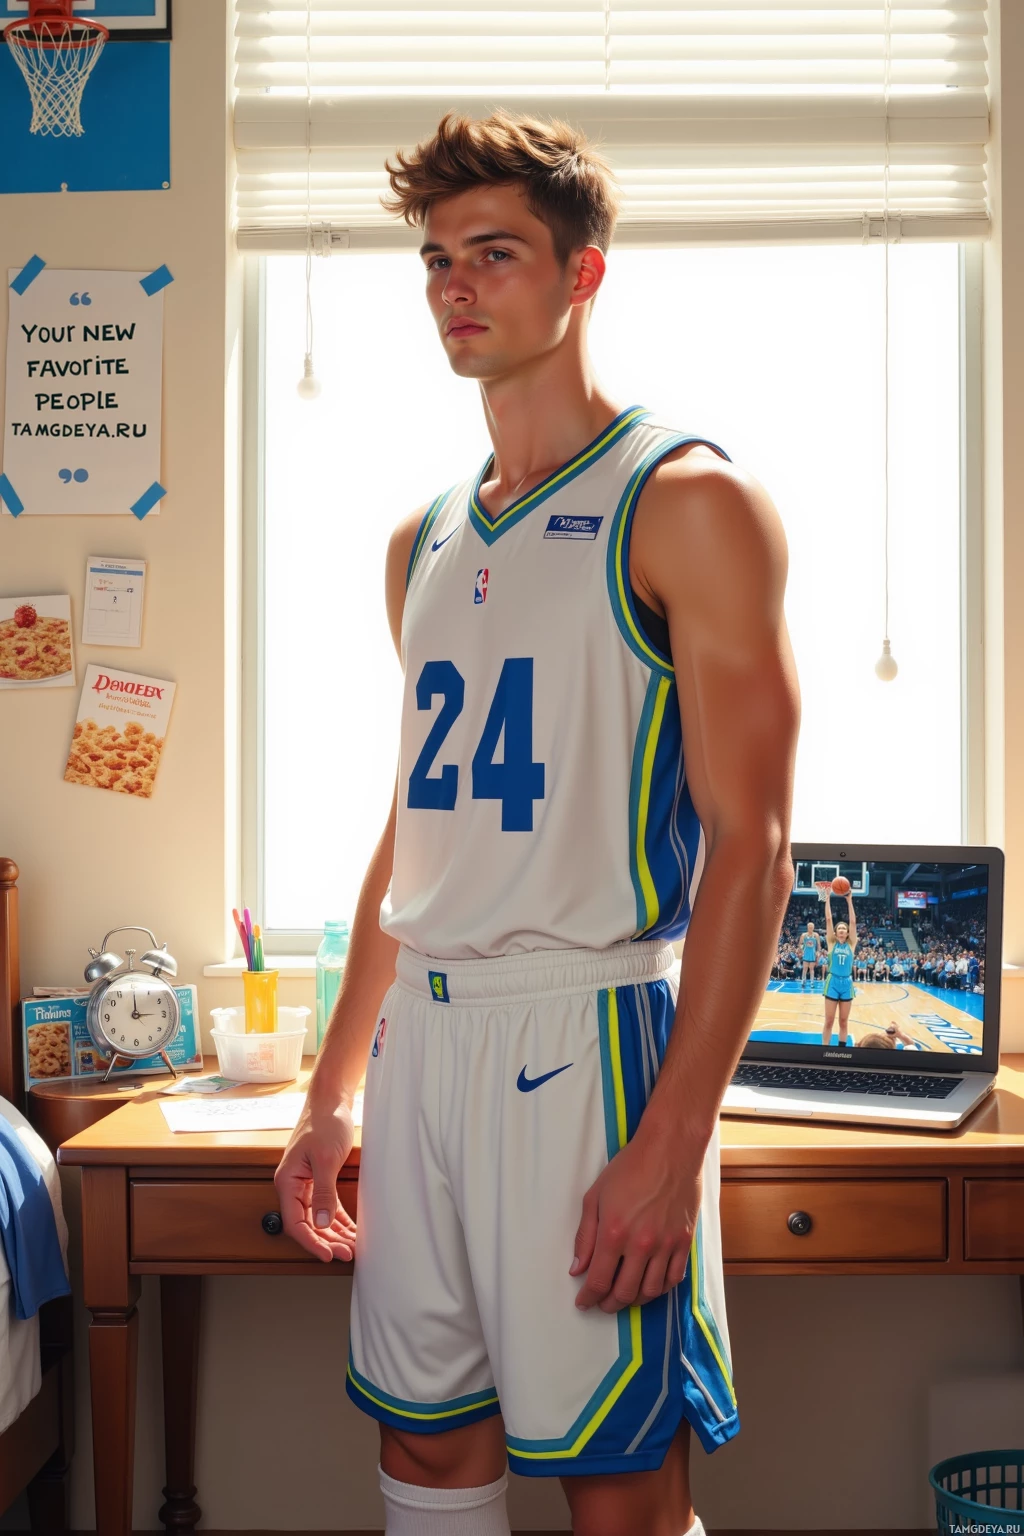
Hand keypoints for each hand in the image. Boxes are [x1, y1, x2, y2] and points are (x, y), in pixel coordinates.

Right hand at [274, 1096, 356, 1263]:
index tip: (328, 1255)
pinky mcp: (320, 1179)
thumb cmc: (325, 1122)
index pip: (295, 1223)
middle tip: (348, 1254)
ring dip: (335, 1233)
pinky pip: (328, 1205)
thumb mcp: (326, 1159)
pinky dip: (340, 1219)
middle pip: (308, 1223)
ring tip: (353, 1247)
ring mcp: (306, 1183)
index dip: (311, 1242)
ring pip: (319, 1217)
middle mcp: (294, 1186)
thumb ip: (323, 1193)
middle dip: (328, 1241)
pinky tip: (352, 1231)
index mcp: (287, 1181)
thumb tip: (322, 1223)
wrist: (331, 1099)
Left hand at [571, 1128, 702, 1313]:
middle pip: (624, 1292)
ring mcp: (666, 1245)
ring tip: (625, 1296)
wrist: (670, 1149)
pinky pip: (673, 1279)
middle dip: (609, 1304)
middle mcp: (641, 1245)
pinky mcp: (684, 1241)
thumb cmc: (630, 1167)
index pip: (599, 1281)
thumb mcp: (596, 1196)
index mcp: (614, 1233)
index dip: (589, 1298)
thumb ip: (585, 1236)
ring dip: (634, 1301)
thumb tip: (577, 1269)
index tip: (583, 1302)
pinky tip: (650, 1285)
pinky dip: (660, 1289)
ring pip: (650, 1291)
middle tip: (603, 1303)